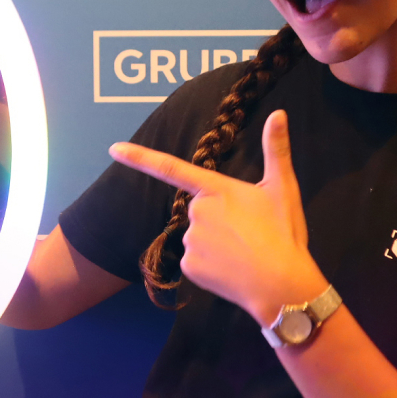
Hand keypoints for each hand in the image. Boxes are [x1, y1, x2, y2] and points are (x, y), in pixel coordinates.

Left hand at [110, 110, 328, 324]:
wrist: (282, 285)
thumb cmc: (283, 233)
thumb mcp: (283, 188)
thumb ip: (276, 149)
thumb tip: (279, 113)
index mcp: (216, 189)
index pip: (171, 168)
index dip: (139, 158)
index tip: (113, 149)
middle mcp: (198, 211)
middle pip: (200, 210)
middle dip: (218, 218)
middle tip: (249, 231)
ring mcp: (191, 240)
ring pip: (198, 236)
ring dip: (216, 243)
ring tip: (244, 252)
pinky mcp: (190, 267)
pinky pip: (196, 261)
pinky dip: (211, 265)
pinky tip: (232, 269)